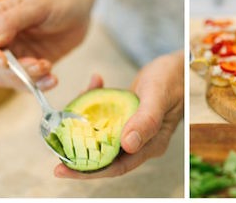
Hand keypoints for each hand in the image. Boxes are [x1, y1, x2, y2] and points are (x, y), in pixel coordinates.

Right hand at [0, 0, 99, 90]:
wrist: (79, 13)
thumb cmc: (55, 2)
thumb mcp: (35, 6)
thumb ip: (10, 21)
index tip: (3, 60)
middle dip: (13, 70)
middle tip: (37, 64)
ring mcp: (12, 57)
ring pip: (8, 79)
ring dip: (28, 78)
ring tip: (47, 66)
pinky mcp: (28, 69)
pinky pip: (27, 84)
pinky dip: (39, 85)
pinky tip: (52, 79)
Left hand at [54, 50, 184, 178]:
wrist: (182, 64)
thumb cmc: (174, 78)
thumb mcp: (158, 96)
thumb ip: (145, 120)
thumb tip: (128, 145)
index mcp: (150, 145)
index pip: (116, 166)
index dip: (88, 171)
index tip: (62, 170)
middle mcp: (140, 142)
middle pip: (105, 157)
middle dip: (78, 156)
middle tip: (53, 153)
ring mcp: (132, 129)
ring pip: (101, 136)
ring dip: (83, 126)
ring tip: (65, 116)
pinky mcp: (126, 116)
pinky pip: (105, 116)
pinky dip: (94, 101)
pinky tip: (93, 83)